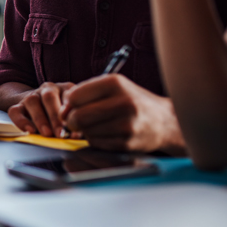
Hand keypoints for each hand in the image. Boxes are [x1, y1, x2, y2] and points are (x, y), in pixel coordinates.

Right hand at [6, 82, 74, 136]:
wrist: (42, 107)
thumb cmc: (63, 115)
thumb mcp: (73, 114)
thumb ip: (75, 121)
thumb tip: (76, 134)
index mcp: (65, 88)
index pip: (68, 94)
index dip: (71, 109)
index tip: (74, 124)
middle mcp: (48, 89)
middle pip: (49, 96)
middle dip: (55, 116)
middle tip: (60, 133)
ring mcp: (32, 96)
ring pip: (32, 101)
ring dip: (40, 119)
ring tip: (47, 134)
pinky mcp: (18, 106)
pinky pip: (15, 111)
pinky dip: (21, 121)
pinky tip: (30, 131)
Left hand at [60, 74, 182, 152]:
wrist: (163, 121)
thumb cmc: (132, 101)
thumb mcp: (112, 87)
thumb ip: (85, 93)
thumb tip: (62, 110)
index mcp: (115, 83)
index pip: (74, 96)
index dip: (67, 104)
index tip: (70, 107)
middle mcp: (123, 102)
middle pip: (78, 117)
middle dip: (72, 121)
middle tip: (75, 121)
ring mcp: (127, 124)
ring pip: (87, 132)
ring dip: (86, 131)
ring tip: (98, 125)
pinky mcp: (127, 142)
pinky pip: (97, 144)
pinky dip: (96, 140)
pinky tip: (107, 133)